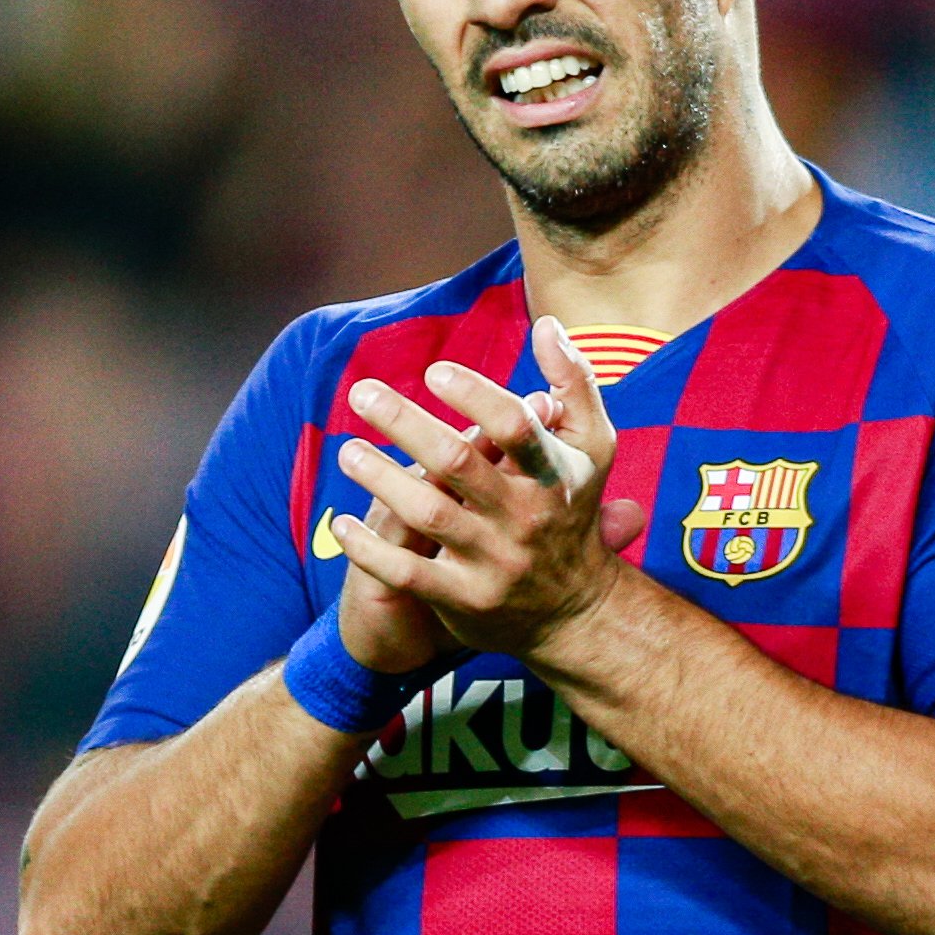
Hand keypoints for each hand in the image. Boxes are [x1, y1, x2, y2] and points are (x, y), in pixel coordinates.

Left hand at [325, 316, 647, 656]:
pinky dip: (370, 549)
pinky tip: (342, 523)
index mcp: (554, 474)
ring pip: (428, 515)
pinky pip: (407, 573)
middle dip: (406, 423)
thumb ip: (573, 383)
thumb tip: (548, 323)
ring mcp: (493, 561)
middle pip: (459, 464)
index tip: (434, 371)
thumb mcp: (593, 447)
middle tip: (361, 392)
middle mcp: (524, 517)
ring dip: (381, 478)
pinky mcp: (464, 599)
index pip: (515, 426)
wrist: (577, 611)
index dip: (474, 395)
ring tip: (348, 451)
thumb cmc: (574, 511)